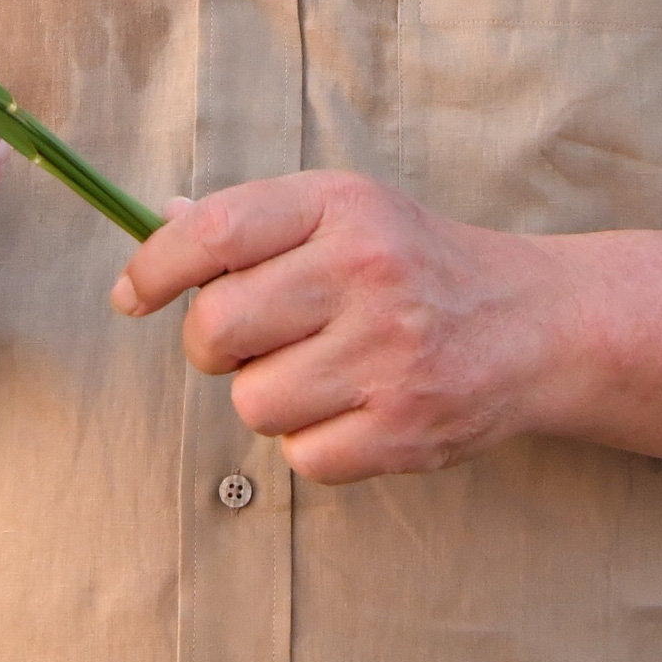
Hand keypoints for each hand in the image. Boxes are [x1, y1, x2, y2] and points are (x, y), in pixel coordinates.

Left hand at [110, 171, 561, 483]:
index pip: (216, 232)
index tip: (130, 294)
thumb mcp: (347, 211)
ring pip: (251, 400)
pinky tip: (352, 404)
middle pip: (217, 326)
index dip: (154, 267)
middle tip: (244, 338)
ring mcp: (389, 354)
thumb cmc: (416, 261)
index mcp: (341, 206)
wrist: (531, 322)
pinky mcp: (406, 429)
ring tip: (316, 369)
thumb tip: (164, 220)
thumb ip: (258, 219)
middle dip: (210, 343)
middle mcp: (365, 272)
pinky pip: (302, 455)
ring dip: (266, 393)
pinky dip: (313, 440)